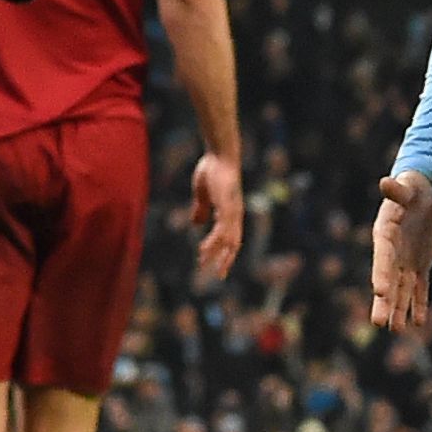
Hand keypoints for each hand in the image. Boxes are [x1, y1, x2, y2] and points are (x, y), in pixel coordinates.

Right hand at [185, 150, 243, 282]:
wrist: (220, 155)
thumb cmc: (212, 170)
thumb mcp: (203, 194)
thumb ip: (201, 209)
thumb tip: (196, 223)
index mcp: (230, 213)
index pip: (230, 238)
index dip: (224, 253)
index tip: (217, 266)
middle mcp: (234, 215)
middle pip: (233, 244)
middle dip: (225, 260)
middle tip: (218, 276)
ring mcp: (232, 211)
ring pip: (227, 240)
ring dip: (215, 253)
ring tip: (204, 263)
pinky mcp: (227, 206)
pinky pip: (221, 229)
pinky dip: (213, 241)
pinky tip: (204, 248)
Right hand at [368, 170, 431, 334]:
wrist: (425, 191)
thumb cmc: (413, 186)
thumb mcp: (408, 187)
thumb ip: (398, 190)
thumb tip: (385, 183)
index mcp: (385, 233)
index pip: (382, 257)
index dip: (380, 273)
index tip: (380, 291)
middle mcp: (392, 251)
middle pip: (387, 279)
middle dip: (384, 302)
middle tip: (379, 323)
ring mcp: (405, 260)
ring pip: (401, 288)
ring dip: (398, 308)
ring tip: (396, 330)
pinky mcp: (421, 264)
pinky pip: (420, 287)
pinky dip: (419, 303)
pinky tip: (418, 322)